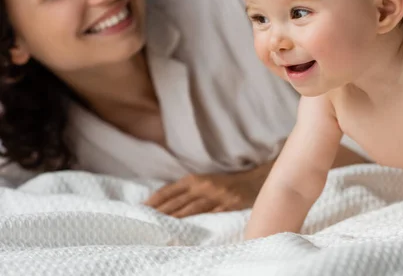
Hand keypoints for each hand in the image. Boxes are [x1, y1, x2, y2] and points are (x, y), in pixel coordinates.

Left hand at [144, 165, 268, 216]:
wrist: (255, 180)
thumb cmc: (226, 183)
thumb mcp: (205, 181)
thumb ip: (187, 190)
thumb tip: (164, 201)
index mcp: (196, 179)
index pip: (169, 190)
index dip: (155, 199)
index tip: (141, 209)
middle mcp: (204, 186)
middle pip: (178, 201)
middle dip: (160, 211)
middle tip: (144, 221)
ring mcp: (217, 195)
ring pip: (192, 208)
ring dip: (175, 218)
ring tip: (161, 227)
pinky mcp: (229, 204)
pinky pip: (213, 214)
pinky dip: (201, 221)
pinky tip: (191, 229)